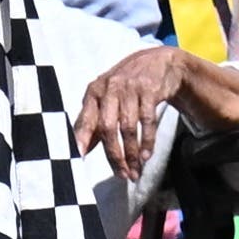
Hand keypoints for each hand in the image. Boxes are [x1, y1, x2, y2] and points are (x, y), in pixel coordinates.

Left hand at [73, 49, 183, 176]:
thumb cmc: (128, 86)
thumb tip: (81, 149)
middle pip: (108, 127)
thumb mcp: (107, 98)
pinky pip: (147, 122)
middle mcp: (110, 89)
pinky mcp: (149, 91)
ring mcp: (130, 89)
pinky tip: (147, 156)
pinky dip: (148, 141)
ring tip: (135, 171)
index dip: (82, 138)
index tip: (79, 156)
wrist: (158, 63)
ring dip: (132, 153)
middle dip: (114, 154)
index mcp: (94, 92)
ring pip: (128, 127)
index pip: (87, 119)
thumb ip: (95, 121)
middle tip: (121, 175)